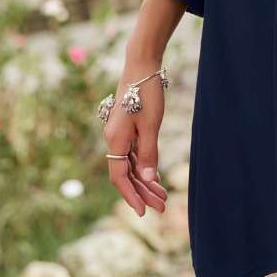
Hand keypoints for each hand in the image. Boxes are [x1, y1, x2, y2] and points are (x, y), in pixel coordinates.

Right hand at [102, 60, 169, 218]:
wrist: (141, 65)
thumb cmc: (146, 92)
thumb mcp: (150, 124)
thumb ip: (148, 153)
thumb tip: (147, 180)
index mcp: (115, 139)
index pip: (120, 177)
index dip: (131, 195)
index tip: (144, 212)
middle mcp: (113, 139)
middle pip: (126, 173)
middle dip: (143, 192)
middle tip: (162, 207)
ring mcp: (119, 133)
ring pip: (130, 165)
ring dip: (145, 181)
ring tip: (162, 196)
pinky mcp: (126, 128)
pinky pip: (133, 154)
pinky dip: (143, 166)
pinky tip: (154, 176)